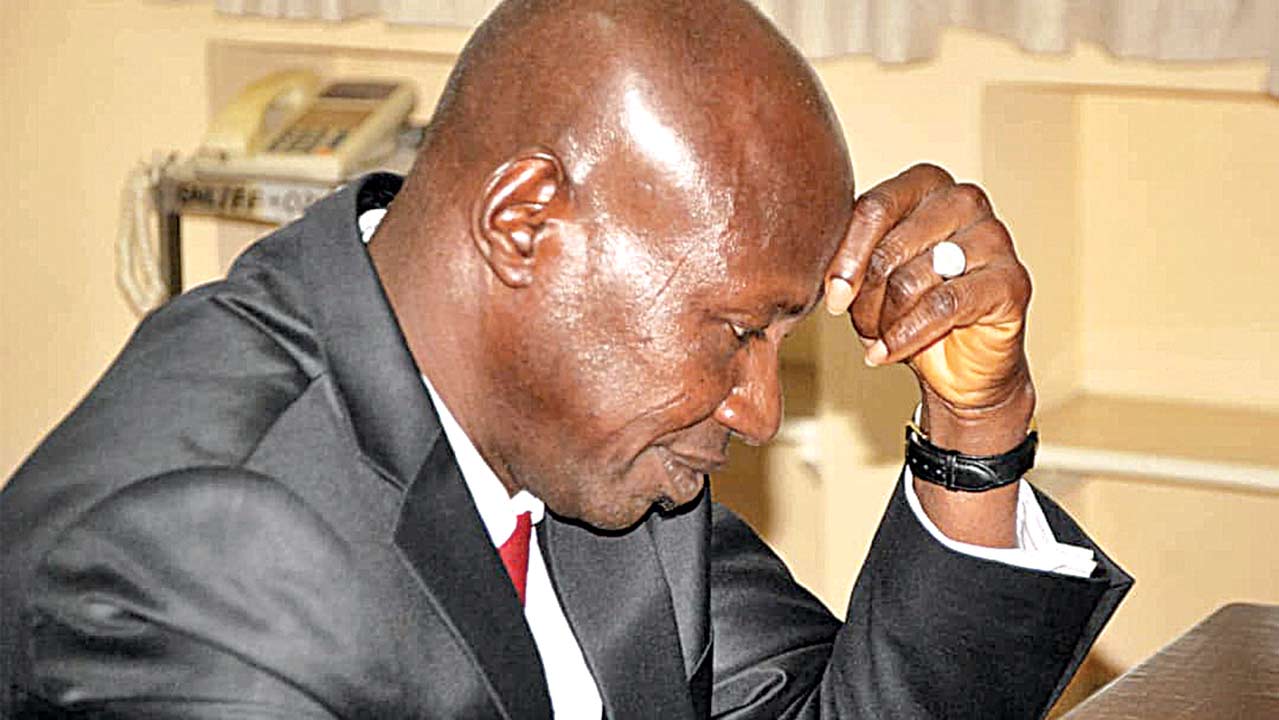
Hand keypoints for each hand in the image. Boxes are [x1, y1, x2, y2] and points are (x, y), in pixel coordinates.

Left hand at [824, 164, 1033, 455]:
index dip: (846, 258)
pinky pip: (943, 305)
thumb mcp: (868, 276)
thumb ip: (848, 255)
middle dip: (866, 297)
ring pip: (914, 279)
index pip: (875, 207)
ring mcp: (995, 238)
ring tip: (880, 337)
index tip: (834, 297)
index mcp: (927, 184)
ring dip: (885, 320)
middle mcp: (965, 200)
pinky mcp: (1011, 281)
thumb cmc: (909, 309)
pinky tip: (886, 353)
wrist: (959, 366)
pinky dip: (906, 336)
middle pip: (891, 247)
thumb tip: (817, 261)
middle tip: (859, 323)